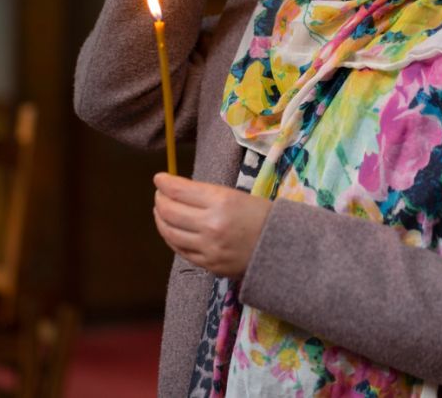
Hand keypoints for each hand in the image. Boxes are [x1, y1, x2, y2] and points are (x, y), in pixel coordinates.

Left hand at [153, 172, 273, 278]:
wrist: (282, 248)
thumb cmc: (261, 216)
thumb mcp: (236, 196)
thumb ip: (206, 195)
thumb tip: (178, 191)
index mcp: (222, 201)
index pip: (180, 190)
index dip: (164, 182)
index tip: (159, 178)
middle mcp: (211, 224)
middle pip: (170, 211)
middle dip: (160, 199)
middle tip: (160, 194)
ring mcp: (208, 247)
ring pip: (170, 232)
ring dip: (161, 219)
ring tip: (161, 211)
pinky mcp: (208, 264)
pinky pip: (180, 250)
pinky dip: (171, 237)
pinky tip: (171, 229)